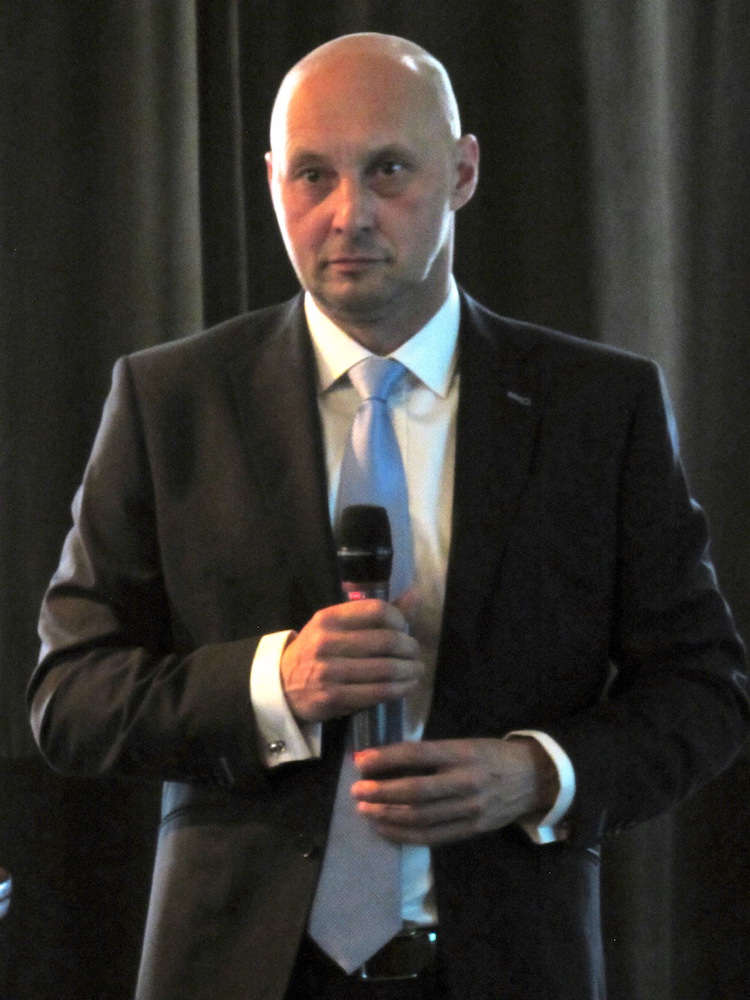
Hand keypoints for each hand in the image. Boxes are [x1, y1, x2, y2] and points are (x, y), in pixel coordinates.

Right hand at [280, 599, 422, 722]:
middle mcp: (328, 642)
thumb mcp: (337, 625)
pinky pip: (378, 692)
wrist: (282, 685)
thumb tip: (414, 594)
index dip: (400, 619)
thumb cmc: (317, 650)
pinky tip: (406, 686)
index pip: (377, 611)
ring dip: (410, 670)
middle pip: (386, 641)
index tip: (405, 628)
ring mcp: (330, 672)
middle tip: (416, 653)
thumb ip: (375, 613)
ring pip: (386, 669)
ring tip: (416, 670)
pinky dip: (400, 689)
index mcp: (329, 618)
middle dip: (410, 648)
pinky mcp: (334, 698)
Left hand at [351, 737, 559, 845]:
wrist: (533, 779)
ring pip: (421, 817)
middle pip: (416, 791)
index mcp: (463, 753)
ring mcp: (471, 809)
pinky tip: (385, 829)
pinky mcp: (473, 830)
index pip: (418, 755)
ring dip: (387, 815)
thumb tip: (384, 758)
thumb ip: (430, 753)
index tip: (361, 761)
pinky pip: (432, 837)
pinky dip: (404, 835)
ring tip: (365, 811)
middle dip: (380, 792)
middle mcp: (467, 781)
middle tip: (357, 790)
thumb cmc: (491, 755)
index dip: (386, 759)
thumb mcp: (464, 744)